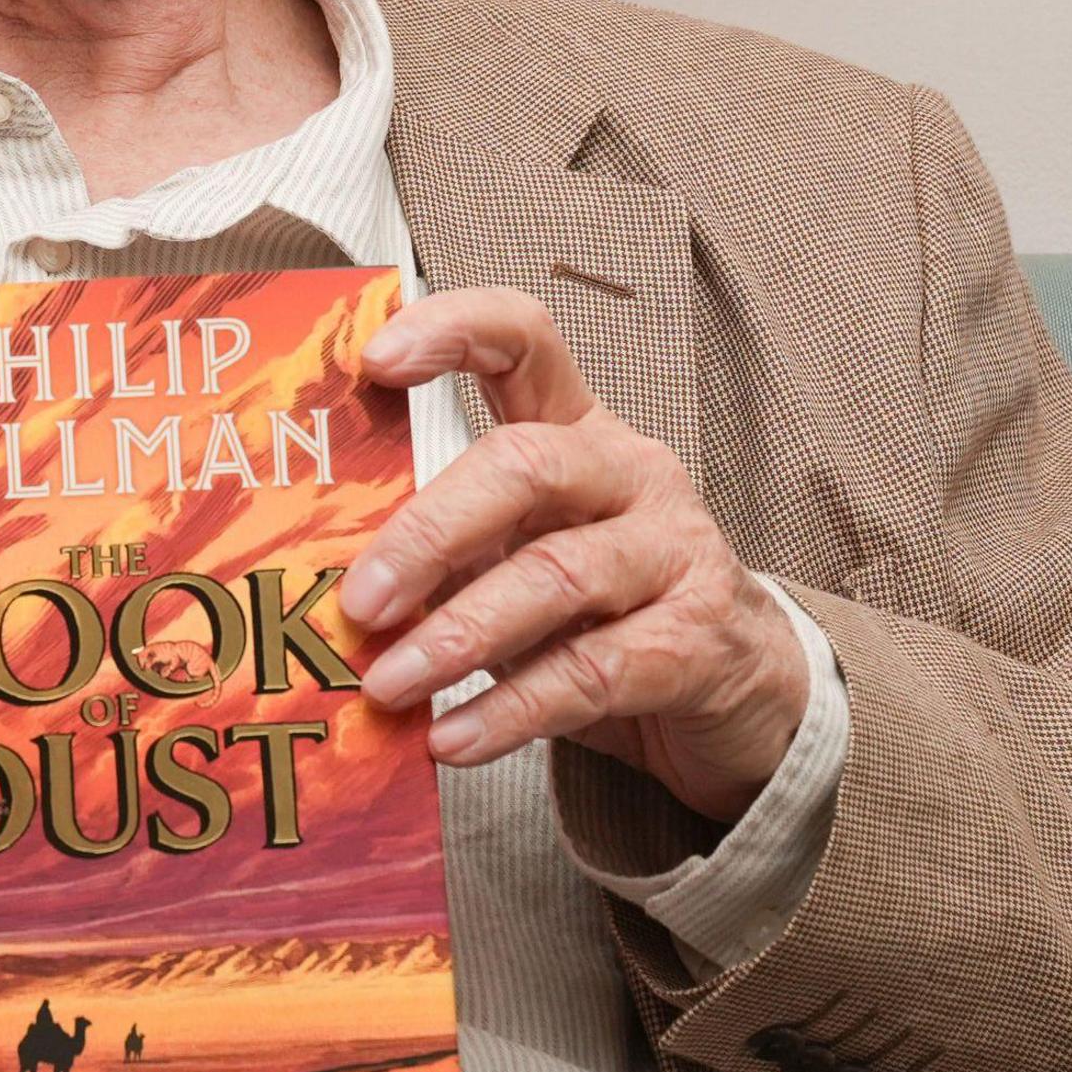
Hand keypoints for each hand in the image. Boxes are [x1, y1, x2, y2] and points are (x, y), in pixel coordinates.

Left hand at [339, 286, 806, 821]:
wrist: (743, 691)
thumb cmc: (608, 610)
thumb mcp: (525, 553)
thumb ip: (448, 549)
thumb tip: (328, 586)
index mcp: (580, 431)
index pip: (523, 340)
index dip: (451, 332)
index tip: (374, 360)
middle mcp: (632, 473)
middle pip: (527, 466)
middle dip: (431, 531)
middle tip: (361, 601)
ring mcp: (674, 554)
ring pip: (558, 575)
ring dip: (460, 635)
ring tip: (388, 683)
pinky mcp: (696, 643)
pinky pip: (591, 674)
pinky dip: (511, 712)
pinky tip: (452, 739)